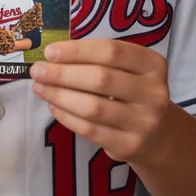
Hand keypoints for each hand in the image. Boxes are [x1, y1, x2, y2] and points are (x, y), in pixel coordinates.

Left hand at [30, 39, 170, 163]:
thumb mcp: (129, 70)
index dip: (77, 50)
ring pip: (92, 107)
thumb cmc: (133, 93)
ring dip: (59, 95)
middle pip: (100, 79)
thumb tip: (53, 57)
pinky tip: (53, 106)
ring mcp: (143, 122)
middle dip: (62, 74)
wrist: (158, 137)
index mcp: (152, 64)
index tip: (50, 51)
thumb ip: (99, 60)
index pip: (111, 51)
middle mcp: (153, 92)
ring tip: (39, 88)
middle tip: (37, 70)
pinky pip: (89, 129)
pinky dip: (66, 116)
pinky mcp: (129, 145)